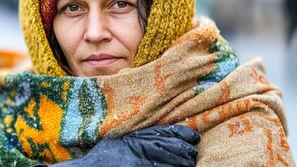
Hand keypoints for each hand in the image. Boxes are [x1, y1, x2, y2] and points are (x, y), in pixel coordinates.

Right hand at [50, 125, 199, 166]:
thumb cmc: (103, 157)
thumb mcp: (119, 141)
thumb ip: (136, 138)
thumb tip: (159, 137)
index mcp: (135, 136)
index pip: (164, 132)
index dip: (182, 134)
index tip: (193, 137)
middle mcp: (138, 146)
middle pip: (171, 146)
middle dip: (185, 151)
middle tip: (193, 154)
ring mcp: (138, 160)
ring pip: (169, 161)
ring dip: (182, 163)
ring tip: (189, 164)